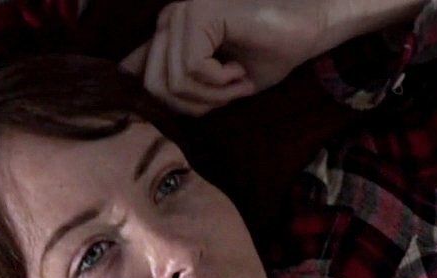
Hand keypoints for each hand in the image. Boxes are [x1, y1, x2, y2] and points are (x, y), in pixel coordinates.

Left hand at [119, 0, 332, 115]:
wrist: (306, 30)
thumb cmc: (266, 54)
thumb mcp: (212, 81)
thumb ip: (174, 81)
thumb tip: (130, 83)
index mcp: (167, 31)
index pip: (139, 77)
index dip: (174, 102)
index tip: (213, 100)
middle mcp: (168, 19)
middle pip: (154, 87)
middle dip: (195, 104)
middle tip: (230, 94)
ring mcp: (181, 14)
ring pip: (174, 82)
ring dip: (213, 95)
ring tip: (238, 81)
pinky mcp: (198, 14)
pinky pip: (192, 69)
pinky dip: (220, 82)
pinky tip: (240, 69)